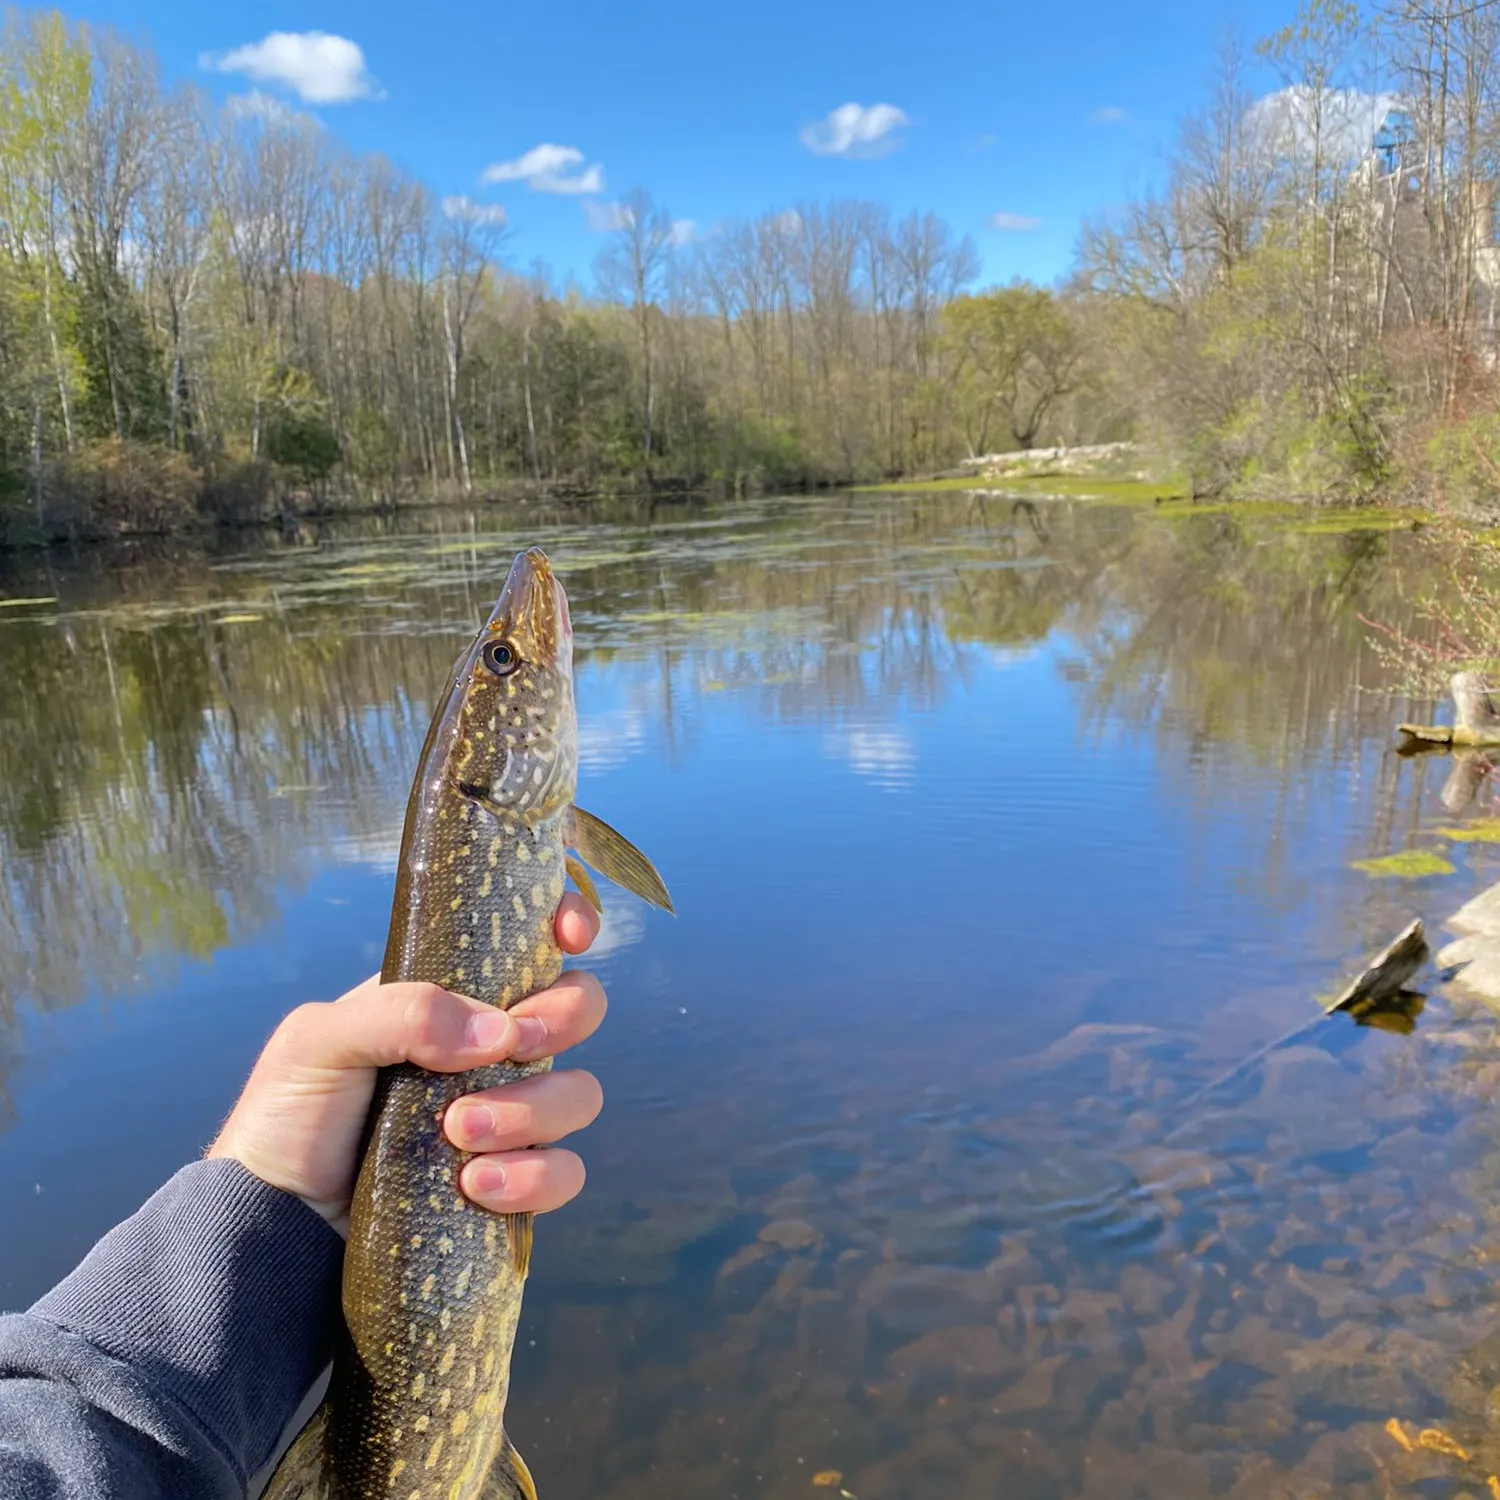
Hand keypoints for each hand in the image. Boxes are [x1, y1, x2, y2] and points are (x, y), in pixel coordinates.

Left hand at [207, 896, 605, 1234]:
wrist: (277, 1221)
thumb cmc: (291, 1113)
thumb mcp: (321, 1039)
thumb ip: (403, 1012)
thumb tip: (497, 1032)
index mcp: (452, 995)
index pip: (531, 940)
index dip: (568, 922)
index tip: (569, 938)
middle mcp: (490, 1047)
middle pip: (580, 1007)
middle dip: (559, 1020)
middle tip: (510, 1047)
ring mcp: (508, 1113)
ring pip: (578, 1093)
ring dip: (531, 1110)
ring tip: (458, 1133)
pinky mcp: (512, 1182)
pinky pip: (564, 1172)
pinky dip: (532, 1178)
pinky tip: (475, 1186)